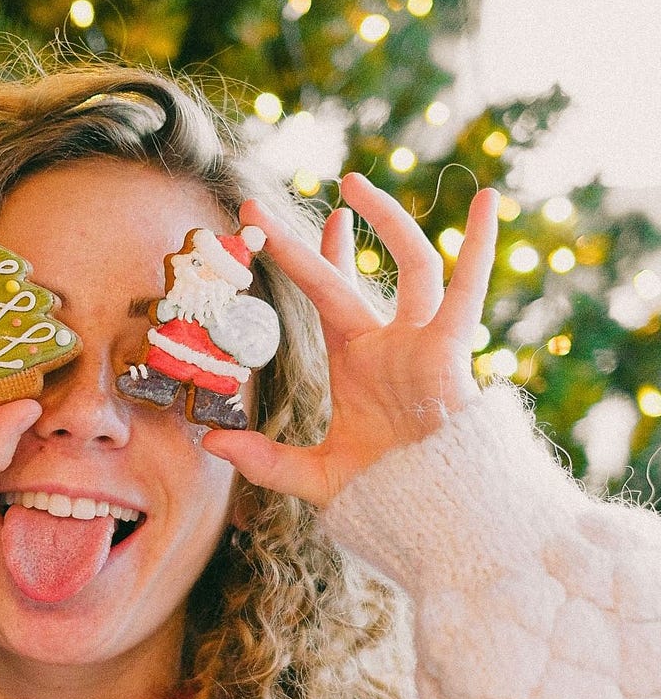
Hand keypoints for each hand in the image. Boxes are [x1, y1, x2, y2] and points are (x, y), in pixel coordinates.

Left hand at [204, 173, 498, 507]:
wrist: (438, 517)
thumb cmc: (387, 496)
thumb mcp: (315, 476)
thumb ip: (264, 460)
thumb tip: (210, 444)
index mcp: (356, 359)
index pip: (323, 293)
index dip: (300, 256)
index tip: (264, 226)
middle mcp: (388, 341)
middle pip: (349, 273)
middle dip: (318, 235)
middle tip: (273, 198)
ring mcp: (422, 340)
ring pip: (412, 263)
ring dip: (387, 220)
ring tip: (352, 181)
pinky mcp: (452, 350)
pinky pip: (469, 290)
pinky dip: (482, 246)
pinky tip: (489, 202)